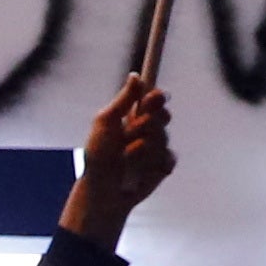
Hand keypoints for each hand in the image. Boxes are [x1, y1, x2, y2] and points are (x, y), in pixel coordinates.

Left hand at [58, 73, 174, 246]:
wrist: (102, 190)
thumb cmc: (98, 155)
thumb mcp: (105, 124)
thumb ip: (122, 101)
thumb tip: (135, 75)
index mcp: (135, 114)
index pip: (155, 99)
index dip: (157, 97)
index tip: (153, 99)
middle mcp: (149, 128)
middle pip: (163, 116)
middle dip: (147, 124)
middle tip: (130, 133)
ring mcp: (158, 146)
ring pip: (162, 138)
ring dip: (141, 149)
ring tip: (125, 159)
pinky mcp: (164, 165)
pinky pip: (168, 158)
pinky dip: (152, 165)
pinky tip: (139, 172)